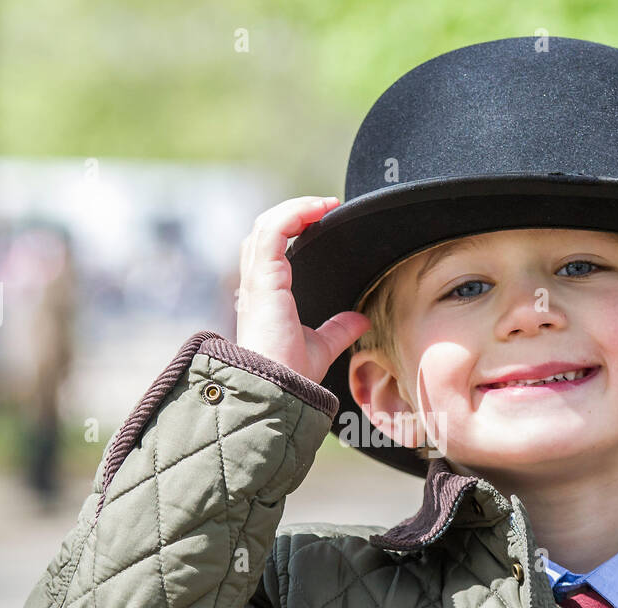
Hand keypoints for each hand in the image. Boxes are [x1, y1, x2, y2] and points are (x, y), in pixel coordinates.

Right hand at [234, 195, 371, 385]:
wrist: (275, 391)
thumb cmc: (290, 376)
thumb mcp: (321, 347)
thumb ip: (338, 330)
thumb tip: (361, 320)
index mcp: (265, 296)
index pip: (269, 249)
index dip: (292, 228)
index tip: (323, 221)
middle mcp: (255, 285)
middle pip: (263, 231)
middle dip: (293, 213)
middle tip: (326, 208)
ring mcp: (256, 281)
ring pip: (265, 225)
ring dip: (295, 208)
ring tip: (324, 204)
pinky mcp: (263, 280)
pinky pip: (273, 232)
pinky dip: (293, 214)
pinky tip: (317, 209)